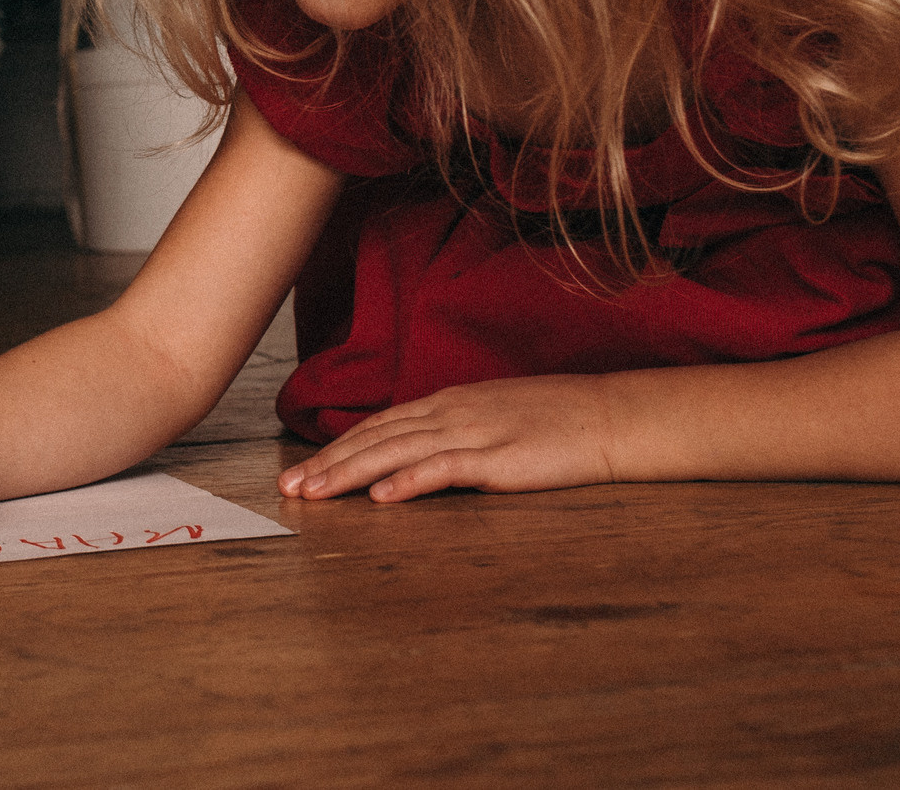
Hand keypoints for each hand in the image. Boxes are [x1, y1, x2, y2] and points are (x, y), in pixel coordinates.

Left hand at [278, 374, 621, 502]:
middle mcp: (450, 412)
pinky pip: (445, 469)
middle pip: (375, 439)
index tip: (302, 470)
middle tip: (289, 489)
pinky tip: (382, 497)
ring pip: (396, 453)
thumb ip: (451, 430)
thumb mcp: (491, 416)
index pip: (377, 426)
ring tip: (315, 493)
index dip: (336, 448)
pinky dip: (409, 482)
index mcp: (446, 402)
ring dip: (350, 474)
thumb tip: (414, 452)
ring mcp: (473, 433)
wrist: (610, 417)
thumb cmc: (554, 421)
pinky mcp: (499, 459)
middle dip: (327, 464)